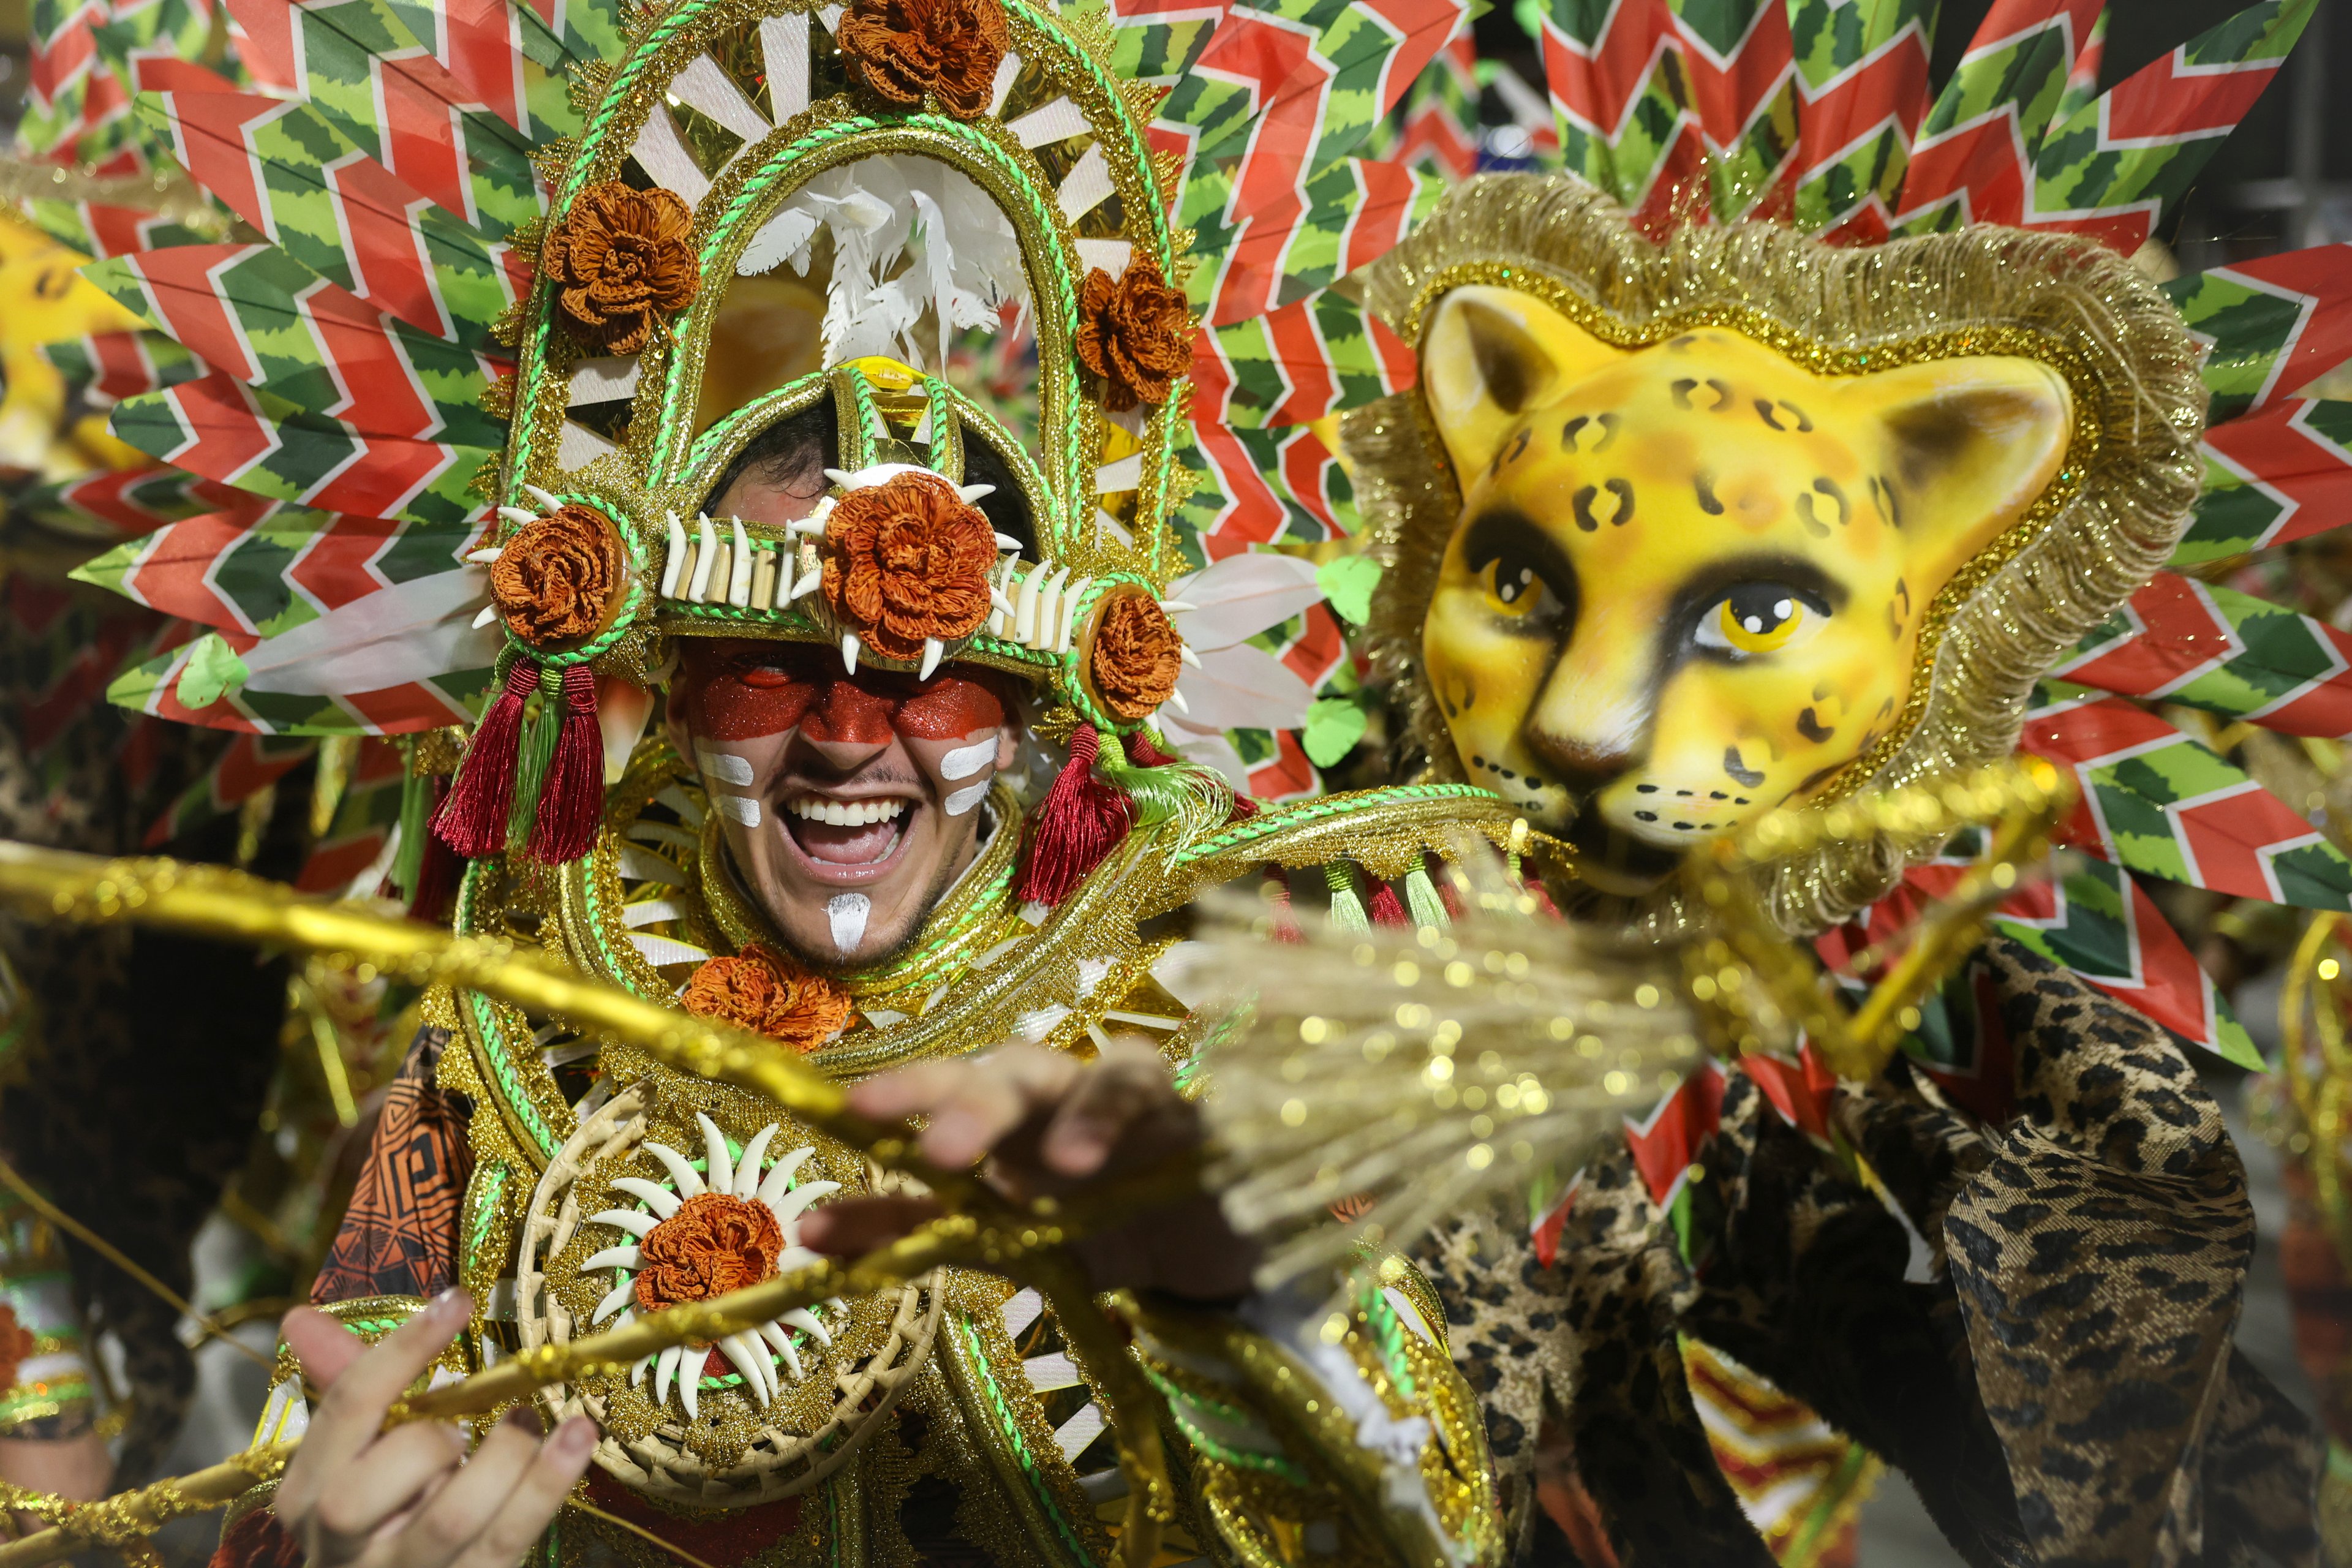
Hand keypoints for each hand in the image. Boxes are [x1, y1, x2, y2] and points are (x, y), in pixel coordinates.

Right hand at [273, 1291, 595, 1567]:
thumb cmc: (381, 1510)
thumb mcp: (356, 1457)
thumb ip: (348, 1388)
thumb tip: (299, 1317)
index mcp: (308, 1493)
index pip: (344, 1410)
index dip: (402, 1351)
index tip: (457, 1303)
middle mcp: (341, 1543)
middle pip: (361, 1493)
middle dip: (425, 1440)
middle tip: (465, 1420)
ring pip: (450, 1518)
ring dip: (504, 1455)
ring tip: (531, 1418)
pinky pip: (508, 1537)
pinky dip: (548, 1483)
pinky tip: (578, 1436)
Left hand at [798, 1038, 1255, 1301]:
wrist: (1193, 1238)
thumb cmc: (1085, 1219)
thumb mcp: (993, 1233)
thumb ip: (906, 1227)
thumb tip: (806, 1236)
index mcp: (1001, 1115)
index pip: (943, 1089)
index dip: (899, 1093)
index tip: (847, 1112)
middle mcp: (1058, 1092)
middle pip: (1011, 1070)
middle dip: (975, 1102)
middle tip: (941, 1152)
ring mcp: (1127, 1098)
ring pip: (1099, 1077)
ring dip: (1077, 1117)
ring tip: (1053, 1169)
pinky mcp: (1191, 1118)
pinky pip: (1166, 1111)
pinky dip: (1136, 1129)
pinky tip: (1109, 1160)